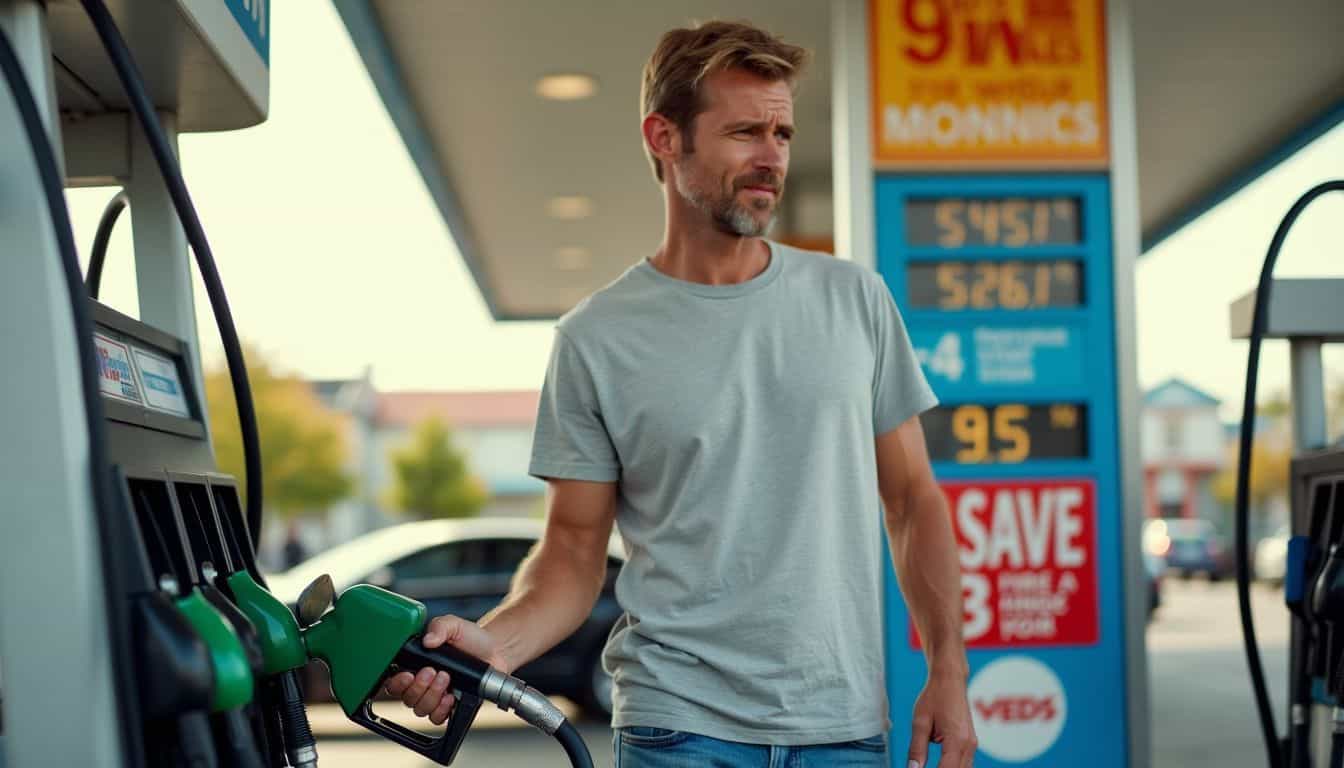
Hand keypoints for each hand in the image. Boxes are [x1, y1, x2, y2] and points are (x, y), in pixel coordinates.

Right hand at [383, 614, 506, 724]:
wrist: (494, 649)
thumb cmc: (470, 638)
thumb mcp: (453, 625)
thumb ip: (439, 627)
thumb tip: (428, 640)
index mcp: (415, 664)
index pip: (394, 682)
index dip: (397, 683)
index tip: (408, 674)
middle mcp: (422, 683)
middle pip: (407, 698)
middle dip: (418, 686)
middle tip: (433, 672)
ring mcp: (435, 696)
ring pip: (420, 709)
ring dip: (431, 695)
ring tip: (446, 678)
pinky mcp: (449, 706)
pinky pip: (436, 718)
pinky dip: (441, 710)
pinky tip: (451, 697)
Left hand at [907, 668, 976, 767]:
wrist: (950, 679)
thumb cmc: (935, 696)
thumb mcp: (920, 721)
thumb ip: (917, 748)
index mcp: (956, 740)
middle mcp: (968, 744)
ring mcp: (972, 744)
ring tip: (929, 764)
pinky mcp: (970, 742)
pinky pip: (964, 763)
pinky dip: (952, 766)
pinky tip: (939, 765)